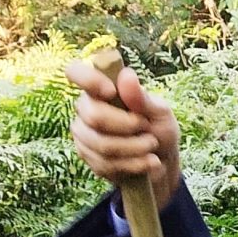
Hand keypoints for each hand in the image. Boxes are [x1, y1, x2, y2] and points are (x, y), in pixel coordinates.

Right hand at [67, 59, 181, 211]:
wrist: (161, 161)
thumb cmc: (159, 129)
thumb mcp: (160, 112)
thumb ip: (142, 98)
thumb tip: (126, 74)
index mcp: (101, 89)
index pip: (76, 73)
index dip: (88, 80)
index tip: (111, 91)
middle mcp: (86, 108)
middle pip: (94, 116)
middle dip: (128, 126)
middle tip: (147, 127)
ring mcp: (83, 133)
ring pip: (101, 144)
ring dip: (135, 148)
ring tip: (152, 146)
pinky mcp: (87, 156)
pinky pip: (105, 163)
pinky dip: (134, 163)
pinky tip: (148, 161)